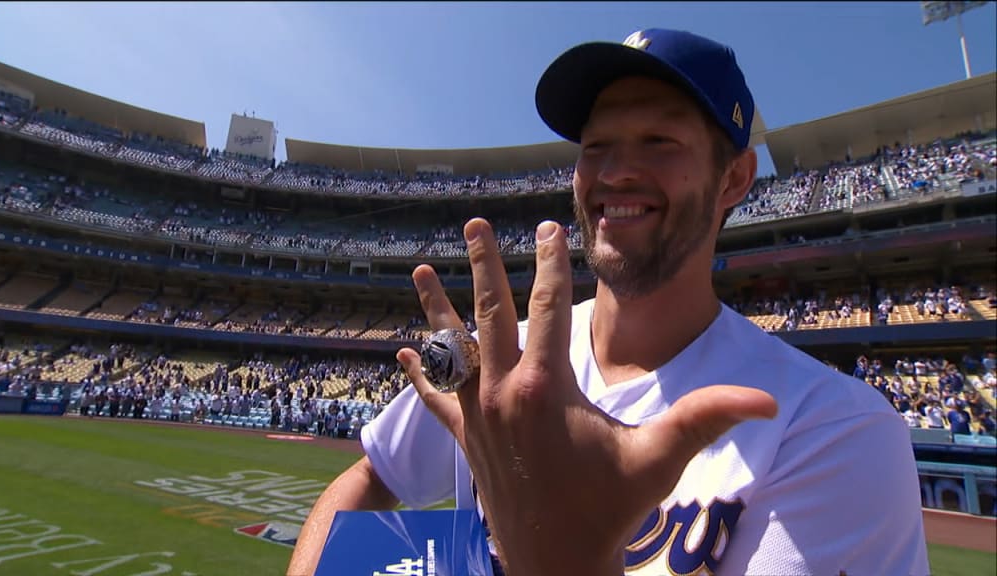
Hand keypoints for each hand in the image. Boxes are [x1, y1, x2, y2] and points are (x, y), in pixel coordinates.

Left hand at [397, 218, 777, 575]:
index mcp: (545, 385)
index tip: (549, 227)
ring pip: (452, 348)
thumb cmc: (609, 508)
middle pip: (491, 312)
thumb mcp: (659, 458)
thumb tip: (768, 400)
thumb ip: (707, 418)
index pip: (550, 306)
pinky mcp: (466, 440)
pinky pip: (436, 398)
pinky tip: (402, 353)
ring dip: (437, 308)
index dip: (553, 263)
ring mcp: (478, 415)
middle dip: (485, 264)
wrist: (557, 562)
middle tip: (473, 223)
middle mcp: (502, 391)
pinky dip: (421, 375)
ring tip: (421, 271)